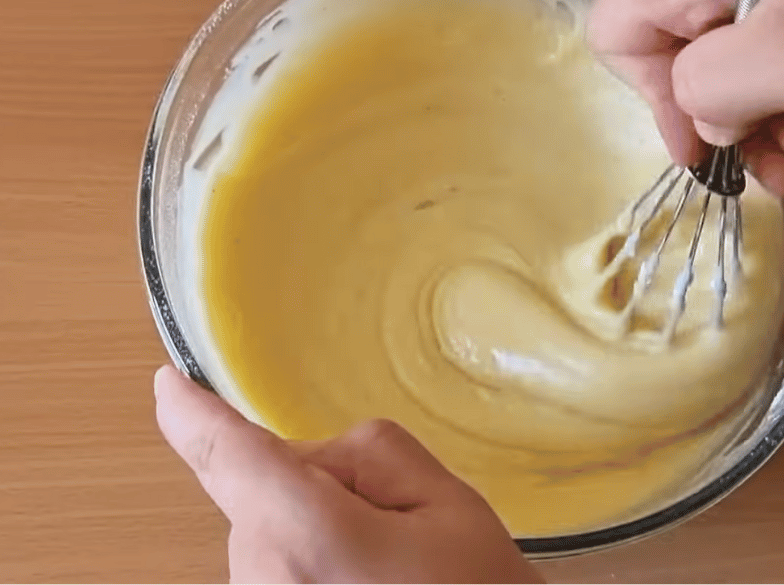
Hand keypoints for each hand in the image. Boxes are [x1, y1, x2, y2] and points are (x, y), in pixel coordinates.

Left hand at [154, 366, 540, 584]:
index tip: (166, 386)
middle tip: (396, 527)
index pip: (228, 457)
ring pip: (269, 540)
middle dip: (315, 489)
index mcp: (305, 536)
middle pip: (263, 496)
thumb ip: (371, 452)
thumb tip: (317, 461)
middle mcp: (263, 581)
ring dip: (313, 539)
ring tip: (389, 576)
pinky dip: (310, 573)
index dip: (190, 415)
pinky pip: (277, 578)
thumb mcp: (449, 504)